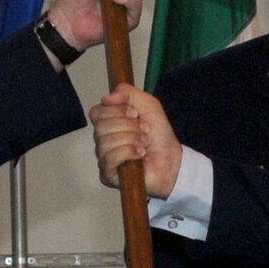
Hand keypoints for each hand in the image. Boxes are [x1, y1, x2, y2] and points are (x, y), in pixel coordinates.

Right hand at [90, 83, 180, 198]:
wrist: (172, 160)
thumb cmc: (159, 136)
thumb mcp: (148, 105)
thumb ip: (128, 93)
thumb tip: (107, 98)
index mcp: (109, 123)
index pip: (96, 112)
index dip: (116, 111)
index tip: (135, 114)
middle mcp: (103, 140)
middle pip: (100, 126)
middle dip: (128, 126)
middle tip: (144, 130)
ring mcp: (104, 157)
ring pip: (105, 141)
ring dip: (131, 139)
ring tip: (144, 143)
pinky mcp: (108, 174)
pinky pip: (110, 158)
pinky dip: (128, 152)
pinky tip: (140, 154)